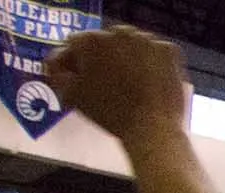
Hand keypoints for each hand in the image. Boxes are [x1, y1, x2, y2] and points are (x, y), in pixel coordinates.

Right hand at [49, 27, 189, 146]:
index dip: (76, 61)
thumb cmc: (108, 113)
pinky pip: (153, 52)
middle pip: (104, 41)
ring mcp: (146, 40)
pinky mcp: (168, 50)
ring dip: (126, 56)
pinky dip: (149, 62)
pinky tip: (147, 80)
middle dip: (102, 57)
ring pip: (130, 44)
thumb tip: (56, 61)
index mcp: (90, 40)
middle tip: (106, 80)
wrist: (152, 127)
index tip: (81, 76)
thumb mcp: (71, 94)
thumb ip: (56, 71)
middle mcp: (118, 32)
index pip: (76, 44)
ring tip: (128, 81)